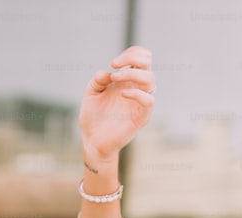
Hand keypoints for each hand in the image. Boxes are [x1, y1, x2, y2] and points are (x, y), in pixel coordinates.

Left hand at [79, 45, 154, 163]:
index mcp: (127, 80)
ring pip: (151, 79)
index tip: (114, 62)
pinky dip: (137, 94)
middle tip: (114, 65)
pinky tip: (122, 94)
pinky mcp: (141, 117)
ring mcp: (140, 102)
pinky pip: (149, 101)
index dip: (132, 53)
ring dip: (133, 74)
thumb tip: (107, 73)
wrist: (92, 140)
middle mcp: (136, 88)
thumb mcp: (91, 94)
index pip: (141, 58)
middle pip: (147, 64)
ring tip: (114, 78)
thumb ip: (97, 81)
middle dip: (133, 58)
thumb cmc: (93, 117)